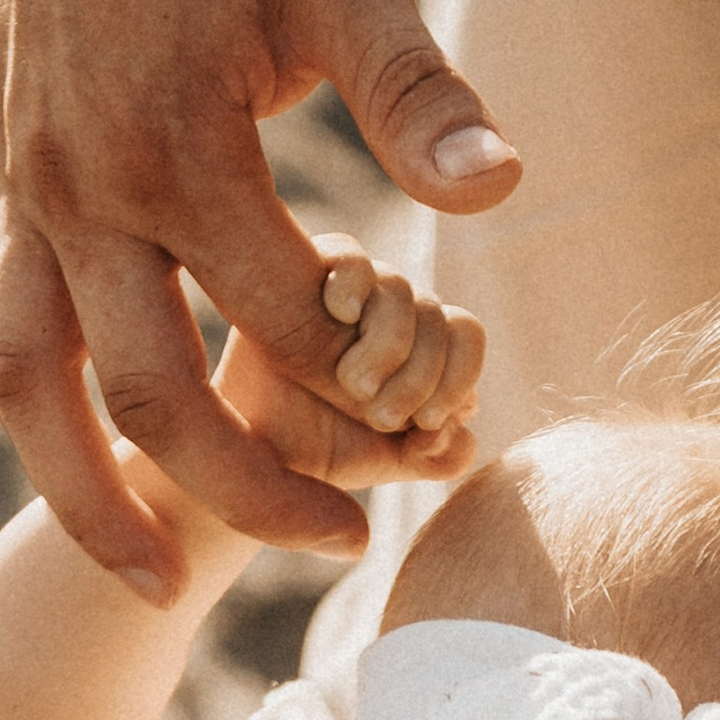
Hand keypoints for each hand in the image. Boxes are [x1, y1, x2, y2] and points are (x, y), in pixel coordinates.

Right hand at [0, 0, 519, 599]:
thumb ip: (419, 96)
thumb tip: (503, 193)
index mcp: (175, 148)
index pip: (283, 326)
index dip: (364, 389)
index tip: (431, 422)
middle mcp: (80, 184)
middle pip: (150, 401)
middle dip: (248, 495)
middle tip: (342, 550)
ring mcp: (25, 179)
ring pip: (34, 387)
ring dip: (89, 498)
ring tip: (152, 587)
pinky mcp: (0, 162)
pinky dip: (29, 397)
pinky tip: (73, 453)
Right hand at [209, 237, 484, 521]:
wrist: (255, 451)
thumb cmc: (321, 451)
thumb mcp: (389, 462)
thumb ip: (439, 454)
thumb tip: (462, 428)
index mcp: (424, 350)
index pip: (464, 335)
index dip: (458, 376)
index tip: (426, 424)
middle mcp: (394, 314)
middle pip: (437, 314)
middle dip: (421, 375)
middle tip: (382, 418)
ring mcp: (355, 293)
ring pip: (400, 290)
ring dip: (387, 345)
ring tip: (353, 386)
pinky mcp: (309, 276)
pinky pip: (350, 257)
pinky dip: (354, 285)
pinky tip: (339, 315)